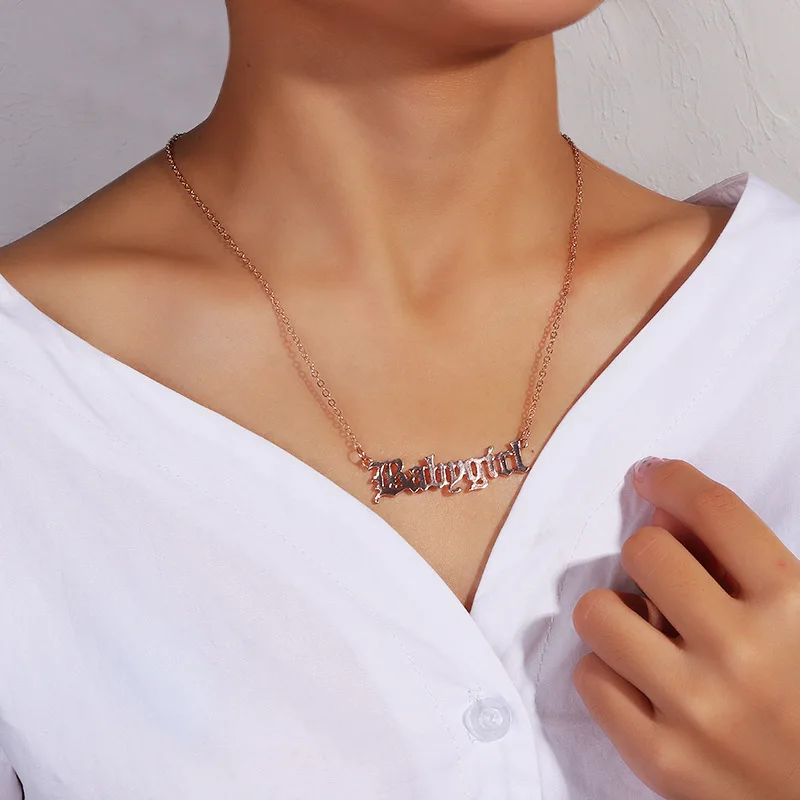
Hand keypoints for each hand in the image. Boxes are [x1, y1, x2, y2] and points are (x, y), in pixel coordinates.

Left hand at [572, 458, 799, 799]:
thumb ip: (739, 562)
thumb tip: (663, 512)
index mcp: (793, 606)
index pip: (713, 510)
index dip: (672, 479)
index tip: (651, 478)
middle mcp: (741, 651)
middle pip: (644, 551)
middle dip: (647, 555)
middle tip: (661, 579)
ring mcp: (696, 707)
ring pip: (597, 612)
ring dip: (615, 615)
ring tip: (643, 633)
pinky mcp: (660, 758)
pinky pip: (590, 679)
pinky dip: (607, 673)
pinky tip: (637, 682)